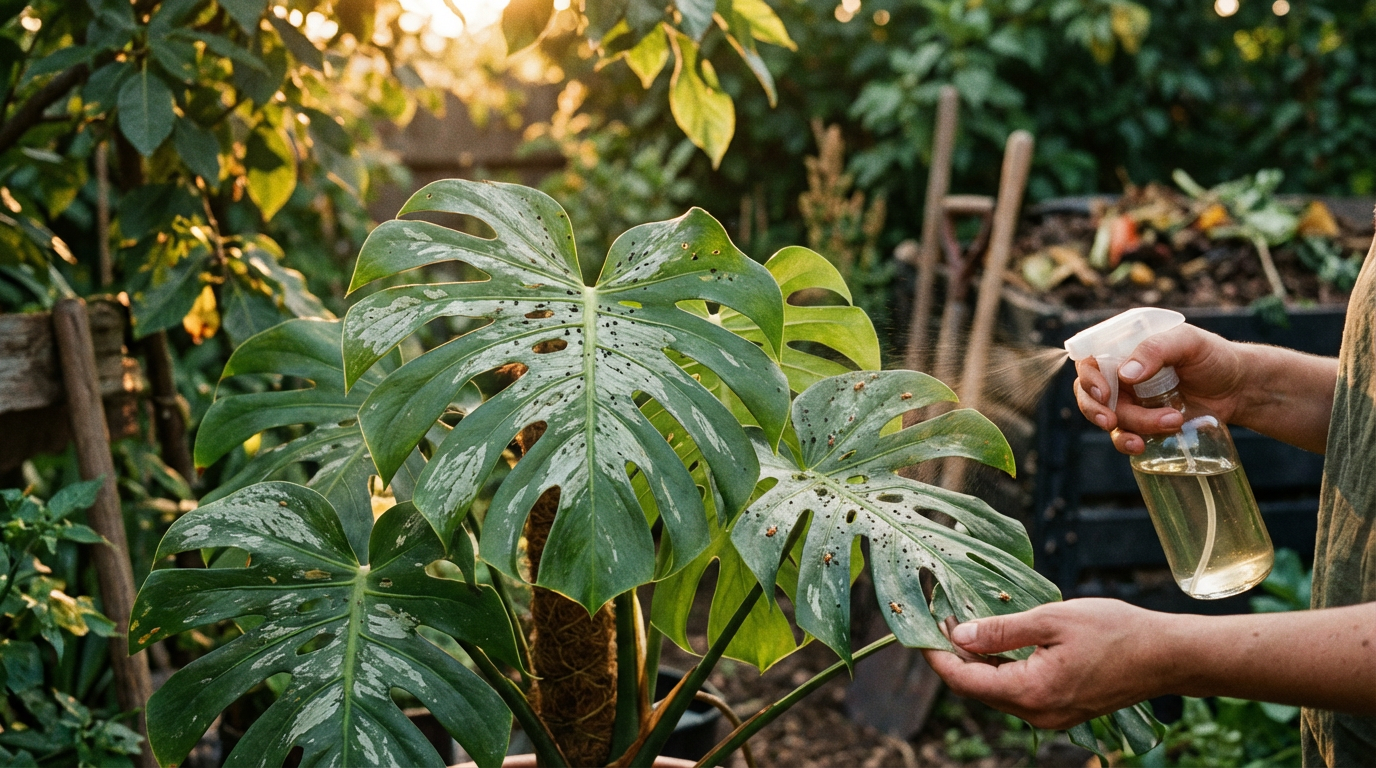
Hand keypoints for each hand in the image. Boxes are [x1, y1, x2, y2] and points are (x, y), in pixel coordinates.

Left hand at [921, 599, 1175, 729]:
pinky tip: (995, 640)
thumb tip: (960, 635)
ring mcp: (1050, 716)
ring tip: (963, 621)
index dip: (937, 655)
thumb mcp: (1052, 619)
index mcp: (1030, 693)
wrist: (1167, 656)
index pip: (964, 680)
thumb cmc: (1115, 631)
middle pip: (976, 688)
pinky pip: (1017, 691)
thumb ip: (1001, 630)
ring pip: (996, 690)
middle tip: (940, 617)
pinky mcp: (1061, 709)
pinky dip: (1000, 667)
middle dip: (953, 655)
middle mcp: (1036, 714)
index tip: (921, 628)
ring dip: (976, 660)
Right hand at [1073, 324, 1247, 454]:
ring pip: (1109, 417)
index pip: (1089, 359)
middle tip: (1111, 420)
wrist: (1240, 389)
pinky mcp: (1142, 424)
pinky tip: (1143, 445)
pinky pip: (1123, 436)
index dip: (1088, 377)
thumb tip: (1125, 374)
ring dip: (1131, 425)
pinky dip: (1128, 442)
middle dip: (1095, 409)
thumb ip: (1157, 349)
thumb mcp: (1189, 342)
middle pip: (1088, 393)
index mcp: (1125, 349)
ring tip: (1170, 421)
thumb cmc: (1214, 357)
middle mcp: (1120, 375)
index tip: (1104, 393)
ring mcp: (1130, 401)